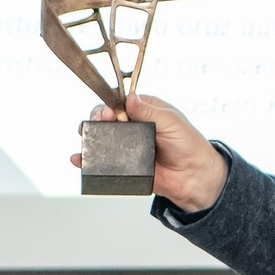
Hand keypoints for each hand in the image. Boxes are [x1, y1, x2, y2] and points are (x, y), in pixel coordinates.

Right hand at [71, 94, 227, 211]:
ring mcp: (126, 144)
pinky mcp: (123, 164)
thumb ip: (149, 111)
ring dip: (90, 137)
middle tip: (99, 123)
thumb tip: (130, 98)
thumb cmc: (188, 144)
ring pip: (100, 138)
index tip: (107, 111)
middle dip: (97, 119)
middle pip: (105, 118)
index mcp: (144, 110)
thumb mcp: (171, 122)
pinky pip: (101, 160)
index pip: (119, 102)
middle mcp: (132, 125)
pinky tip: (80, 159)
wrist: (194, 176)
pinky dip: (88, 159)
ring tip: (88, 139)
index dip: (109, 104)